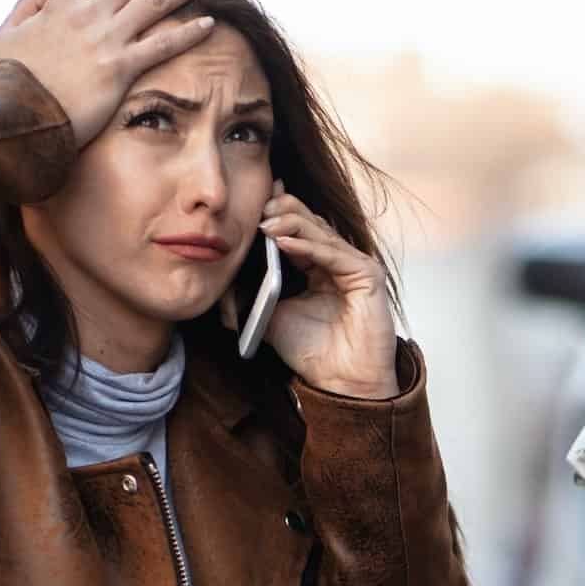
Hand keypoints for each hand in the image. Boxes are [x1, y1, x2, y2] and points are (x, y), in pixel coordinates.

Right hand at [0, 0, 217, 147]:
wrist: (16, 114)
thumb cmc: (10, 80)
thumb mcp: (7, 33)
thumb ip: (27, 6)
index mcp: (61, 4)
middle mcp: (88, 14)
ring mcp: (105, 39)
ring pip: (155, 1)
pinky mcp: (119, 67)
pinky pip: (162, 44)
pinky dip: (188, 31)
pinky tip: (209, 23)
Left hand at [260, 183, 399, 398]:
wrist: (341, 383)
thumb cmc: (313, 353)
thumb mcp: (270, 318)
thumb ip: (249, 298)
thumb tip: (217, 285)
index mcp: (318, 266)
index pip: (296, 229)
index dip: (275, 213)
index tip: (251, 202)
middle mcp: (339, 261)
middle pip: (309, 221)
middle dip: (280, 211)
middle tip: (256, 208)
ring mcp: (355, 265)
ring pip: (320, 232)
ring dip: (289, 224)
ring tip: (263, 224)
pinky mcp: (367, 274)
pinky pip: (332, 254)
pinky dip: (306, 246)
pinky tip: (282, 241)